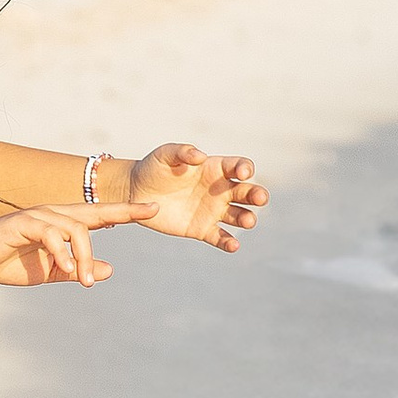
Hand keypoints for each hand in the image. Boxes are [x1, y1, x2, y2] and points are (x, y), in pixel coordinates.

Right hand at [0, 200, 152, 286]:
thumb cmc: (7, 262)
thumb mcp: (48, 272)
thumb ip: (76, 270)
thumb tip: (109, 270)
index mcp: (62, 224)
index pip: (99, 216)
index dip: (125, 212)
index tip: (152, 209)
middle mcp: (54, 215)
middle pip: (95, 211)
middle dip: (123, 210)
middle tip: (148, 212)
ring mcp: (39, 216)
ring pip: (75, 229)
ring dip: (83, 256)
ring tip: (84, 280)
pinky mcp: (23, 223)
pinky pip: (51, 234)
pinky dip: (61, 252)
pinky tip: (65, 269)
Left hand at [128, 142, 266, 249]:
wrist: (137, 191)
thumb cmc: (154, 168)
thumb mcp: (165, 154)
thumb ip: (183, 151)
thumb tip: (200, 156)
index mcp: (215, 169)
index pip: (239, 167)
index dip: (245, 169)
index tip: (242, 173)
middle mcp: (219, 190)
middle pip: (247, 192)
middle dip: (256, 195)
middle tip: (260, 198)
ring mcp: (213, 210)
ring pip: (239, 216)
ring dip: (247, 218)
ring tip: (247, 221)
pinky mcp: (202, 229)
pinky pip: (220, 237)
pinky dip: (228, 242)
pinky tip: (233, 246)